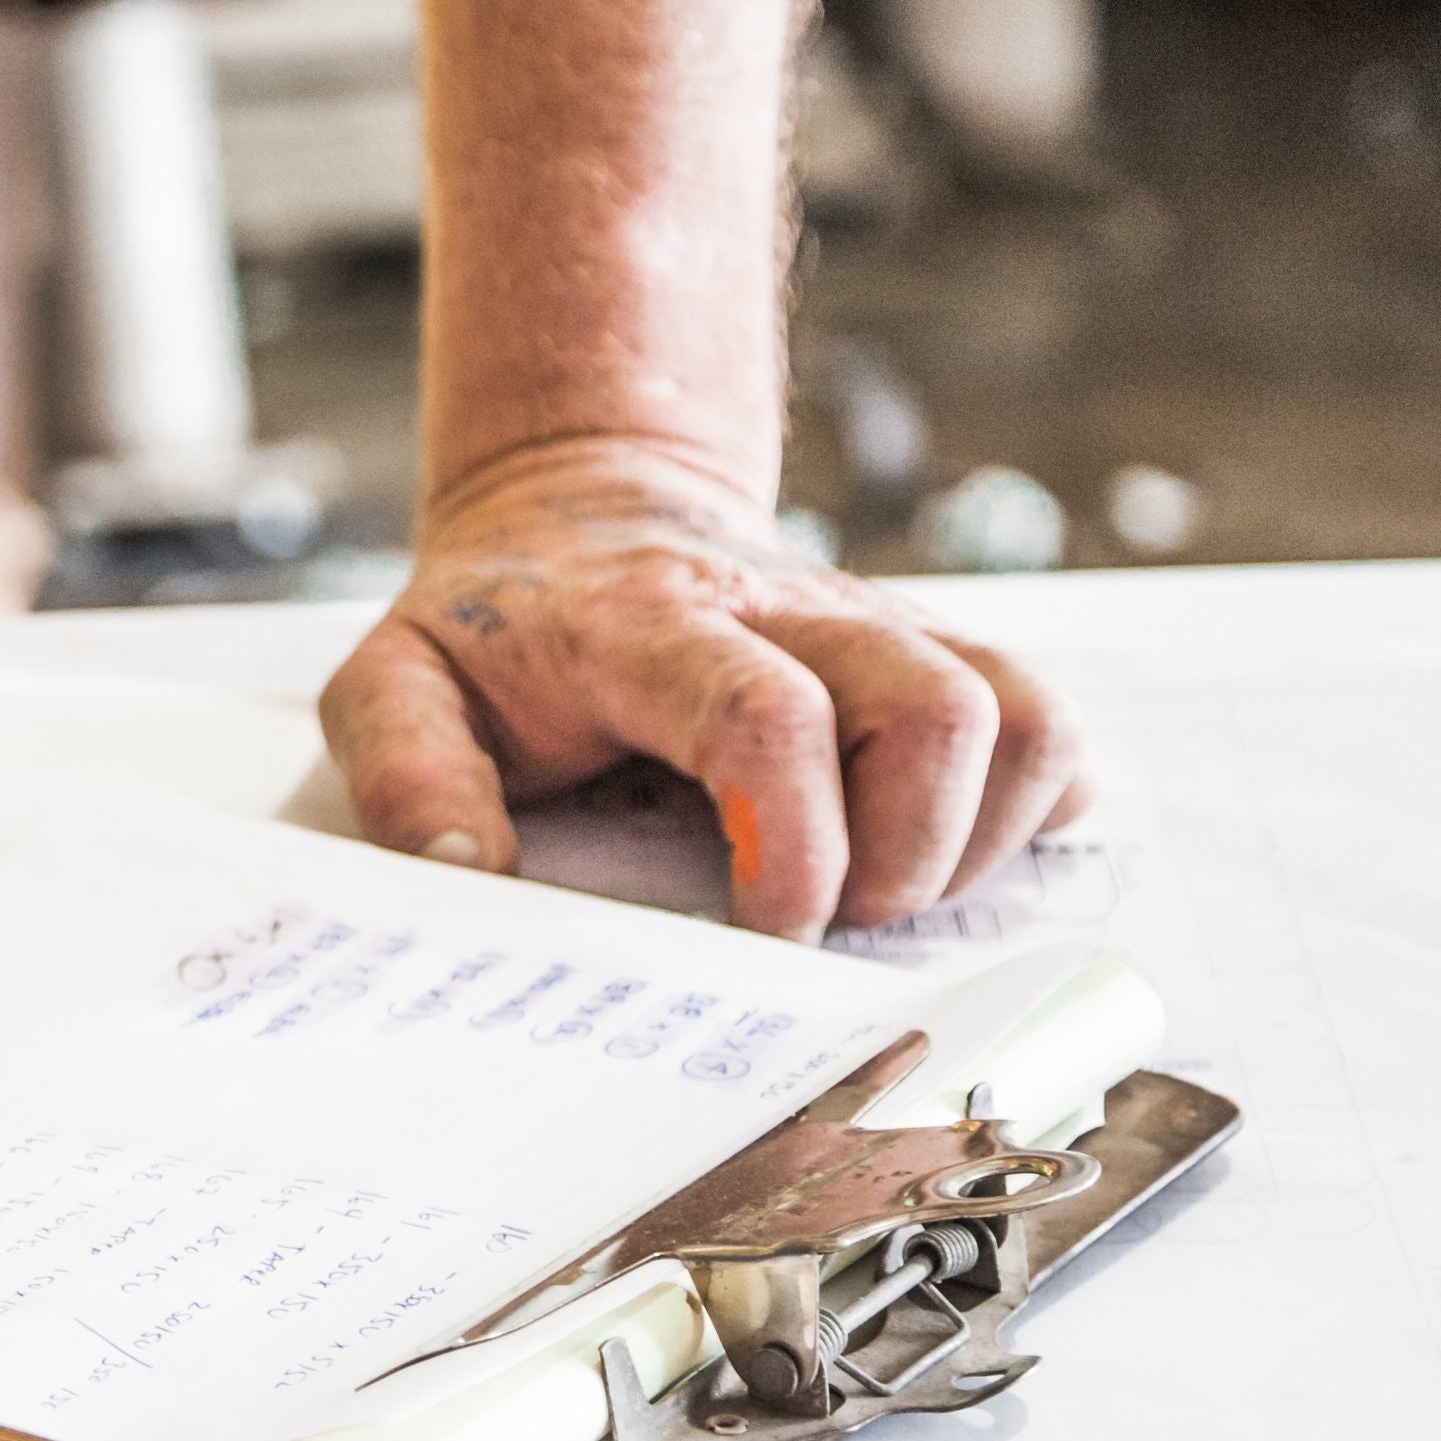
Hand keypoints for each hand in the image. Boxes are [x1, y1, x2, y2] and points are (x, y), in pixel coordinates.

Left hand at [320, 438, 1090, 939]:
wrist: (580, 509)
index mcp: (651, 626)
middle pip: (936, 707)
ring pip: (1021, 713)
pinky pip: (1046, 725)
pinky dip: (1027, 807)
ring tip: (882, 891)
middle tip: (827, 923)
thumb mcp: (394, 682)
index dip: (797, 842)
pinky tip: (937, 850)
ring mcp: (878, 627)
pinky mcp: (933, 654)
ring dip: (977, 839)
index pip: (766, 714)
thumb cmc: (496, 627)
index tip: (772, 931)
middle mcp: (791, 612)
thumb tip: (465, 873)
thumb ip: (407, 774)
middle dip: (908, 856)